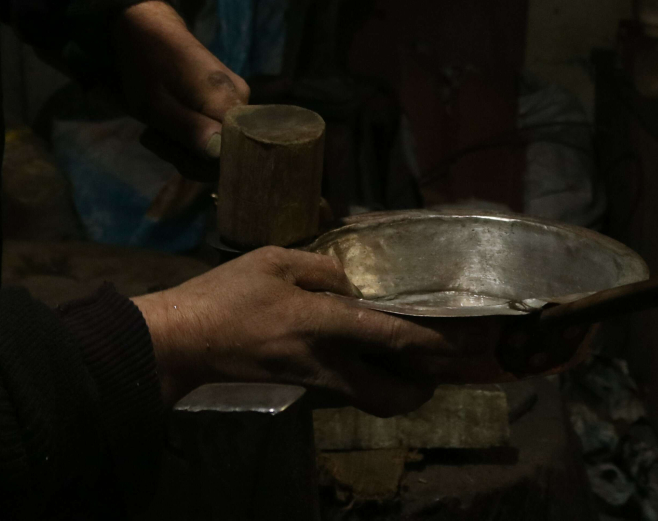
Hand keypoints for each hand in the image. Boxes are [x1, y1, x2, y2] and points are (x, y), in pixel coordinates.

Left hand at [114, 0, 247, 158]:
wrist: (150, 29)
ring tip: (155, 129)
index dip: (199, 162)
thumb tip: (219, 155)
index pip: (230, 154)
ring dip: (183, 147)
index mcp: (229, 101)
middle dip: (186, 156)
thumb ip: (189, 130)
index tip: (167, 147)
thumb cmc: (147, 64)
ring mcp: (239, 101)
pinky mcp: (229, 102)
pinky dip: (188, 136)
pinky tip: (168, 125)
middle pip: (224, 153)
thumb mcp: (156, 104)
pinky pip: (215, 132)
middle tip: (153, 136)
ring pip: (217, 146)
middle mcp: (244, 102)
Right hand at [130, 247, 504, 415]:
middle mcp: (327, 361)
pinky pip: (350, 389)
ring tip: (416, 362)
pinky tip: (371, 352)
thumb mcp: (273, 260)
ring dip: (401, 387)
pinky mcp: (301, 385)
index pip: (394, 338)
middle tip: (446, 364)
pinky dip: (371, 379)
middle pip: (393, 395)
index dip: (437, 342)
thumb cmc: (226, 294)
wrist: (185, 340)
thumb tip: (352, 281)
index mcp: (324, 323)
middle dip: (427, 386)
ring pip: (373, 398)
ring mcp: (314, 380)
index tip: (471, 338)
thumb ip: (321, 267)